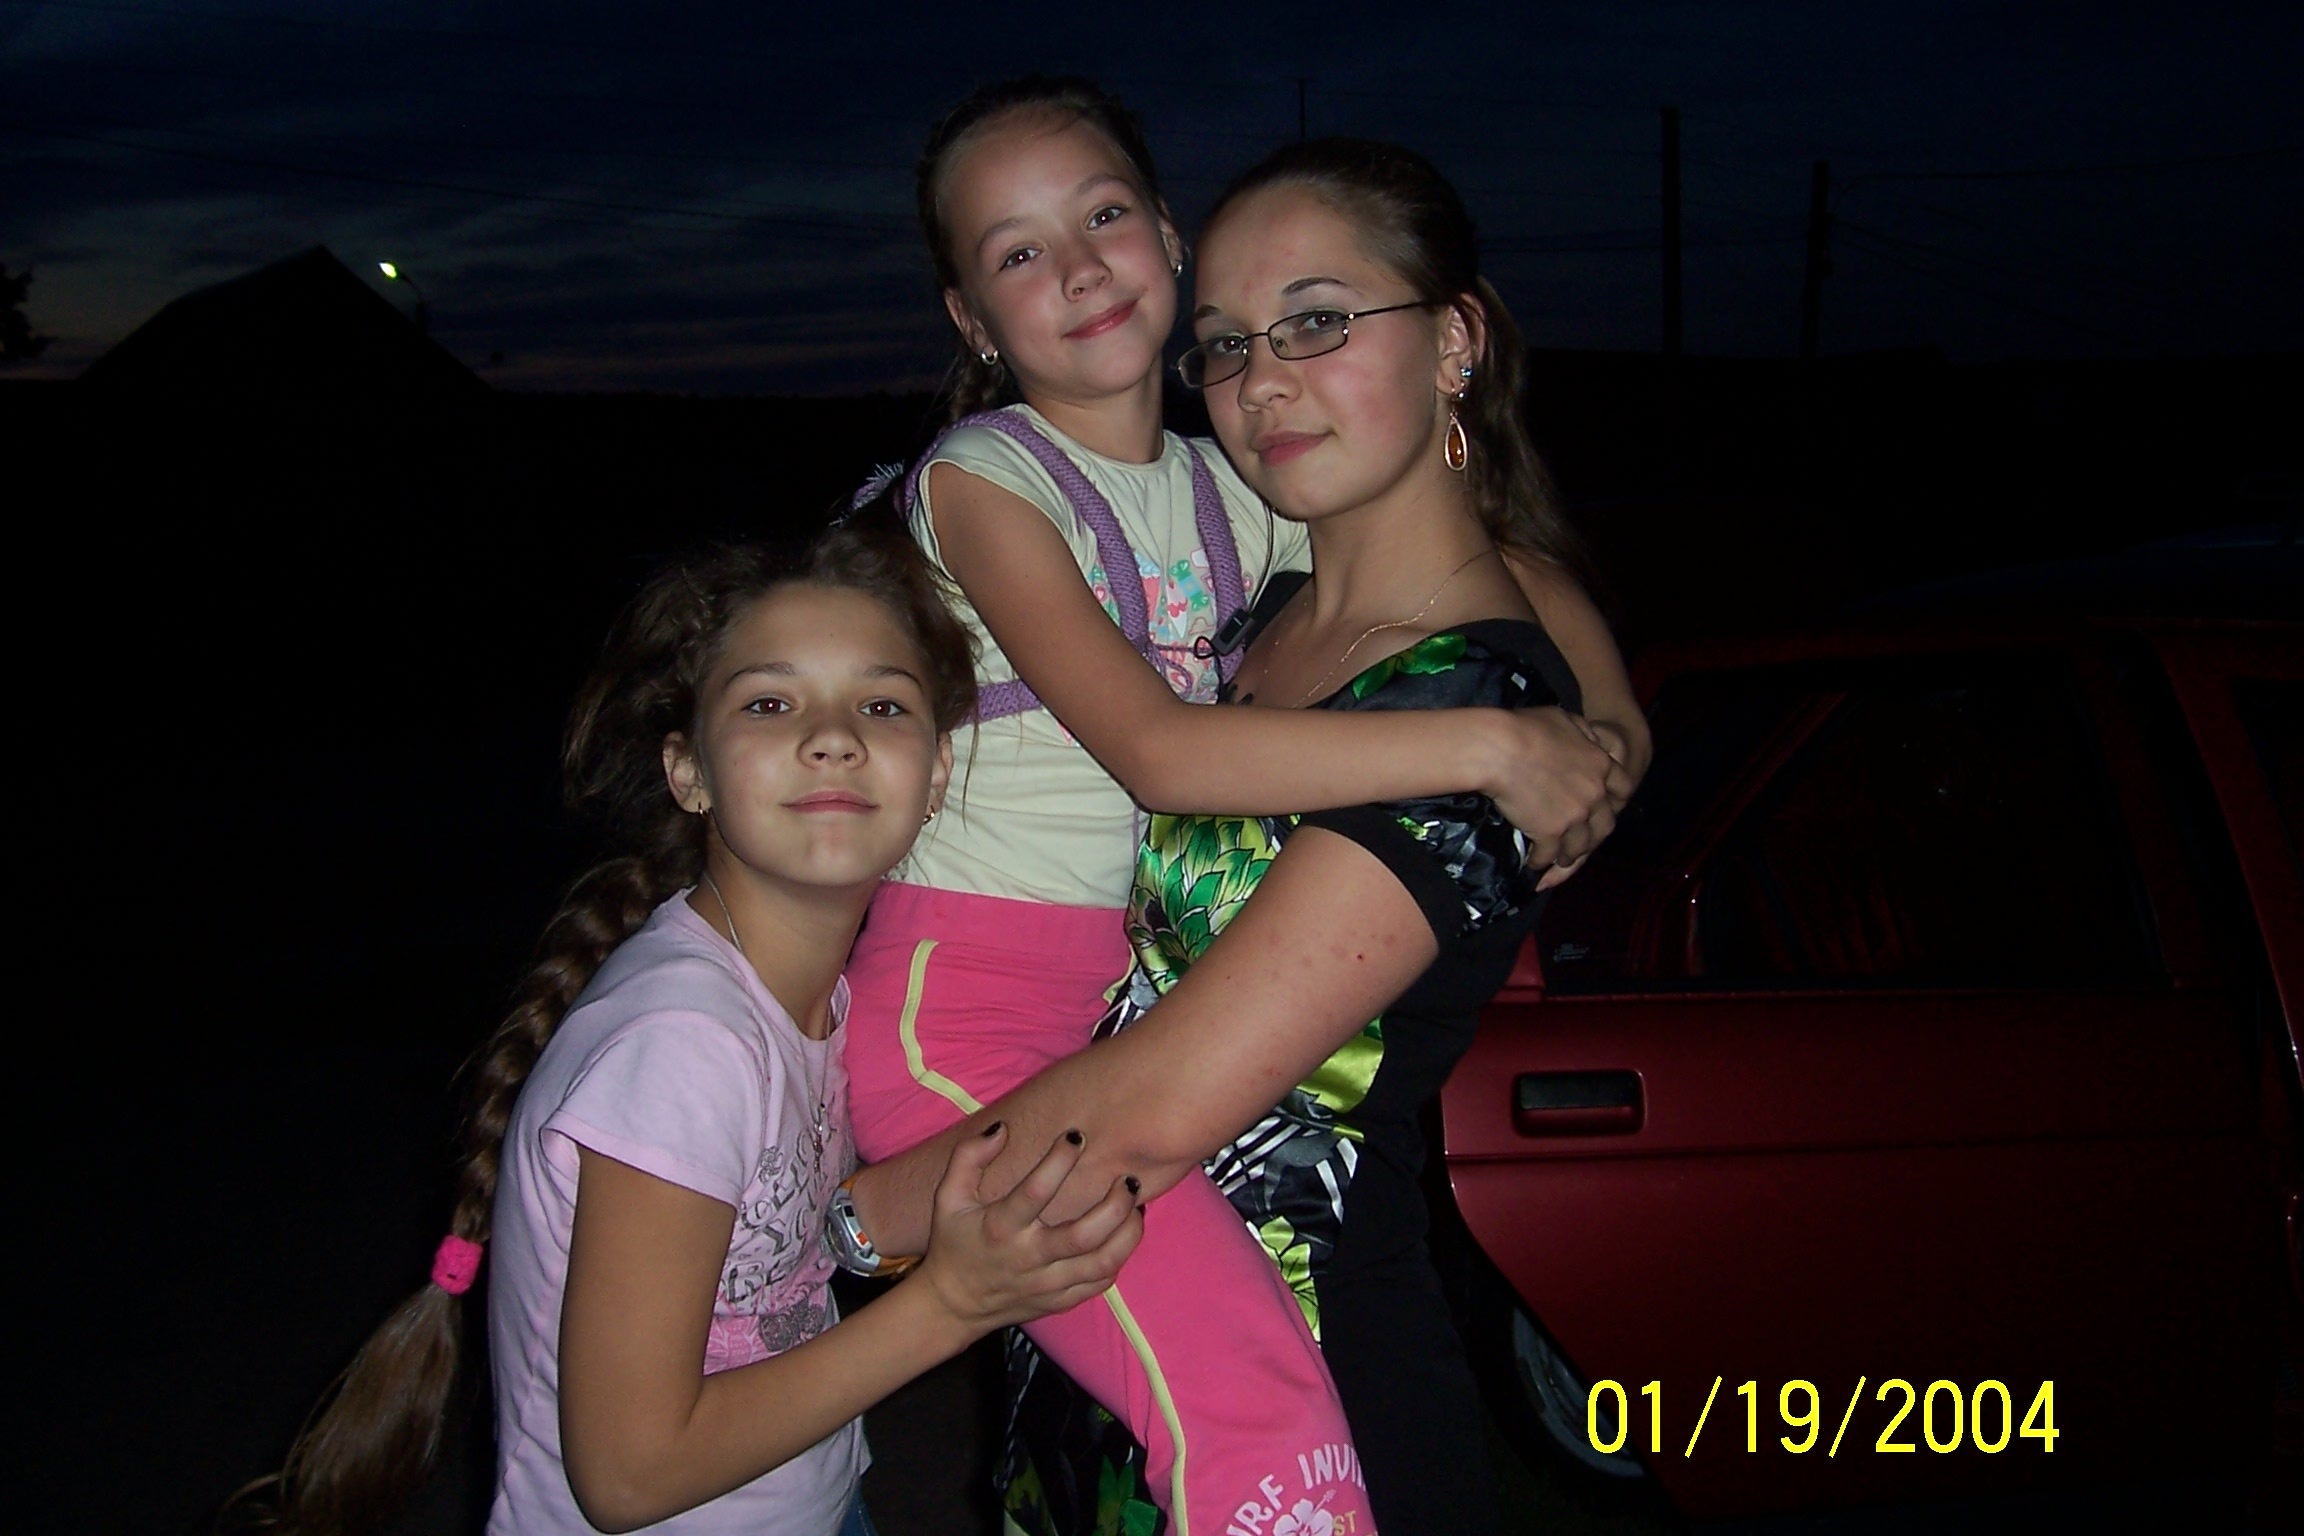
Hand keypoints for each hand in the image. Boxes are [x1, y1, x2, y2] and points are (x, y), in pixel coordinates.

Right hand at [913, 1124, 1143, 1334]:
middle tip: (1129, 1179)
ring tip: (1137, 1205)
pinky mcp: (1059, 1301)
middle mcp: (1027, 1258)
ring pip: (1101, 1262)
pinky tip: (1124, 1233)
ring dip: (1128, 1232)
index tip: (1076, 1135)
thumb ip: (969, 1157)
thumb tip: (1002, 1129)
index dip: (1060, 1159)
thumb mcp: (948, 1197)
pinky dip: (1120, 1257)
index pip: (1036, 1191)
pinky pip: (1100, 1282)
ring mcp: (1046, 1284)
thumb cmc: (954, 1242)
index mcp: (1000, 1228)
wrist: (952, 1305)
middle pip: (1083, 1235)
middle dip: (1114, 1204)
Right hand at [1489, 707, 1628, 870]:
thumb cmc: (1525, 728)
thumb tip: (1590, 738)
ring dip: (1568, 856)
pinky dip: (1541, 862)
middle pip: (1605, 825)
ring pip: (1579, 846)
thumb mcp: (1564, 718)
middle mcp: (1594, 794)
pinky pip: (1549, 855)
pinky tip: (1532, 863)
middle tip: (1580, 843)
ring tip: (1557, 860)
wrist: (1499, 749)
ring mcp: (1574, 816)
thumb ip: (1583, 733)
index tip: (1606, 805)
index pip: (1623, 787)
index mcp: (1600, 764)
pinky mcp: (1551, 833)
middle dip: (1594, 837)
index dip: (1615, 799)